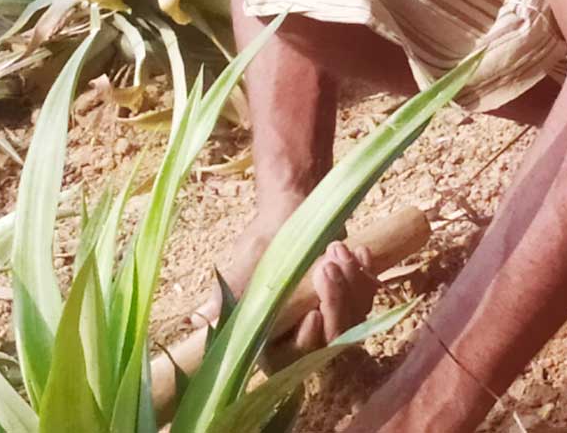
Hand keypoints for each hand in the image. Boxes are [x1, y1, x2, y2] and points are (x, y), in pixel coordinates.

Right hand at [198, 226, 377, 363]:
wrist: (294, 209)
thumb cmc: (266, 235)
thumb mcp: (249, 258)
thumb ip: (233, 289)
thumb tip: (200, 319)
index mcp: (270, 334)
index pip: (289, 356)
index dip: (305, 341)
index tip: (314, 315)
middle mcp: (302, 333)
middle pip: (328, 340)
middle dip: (334, 303)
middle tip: (328, 266)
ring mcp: (331, 318)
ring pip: (353, 320)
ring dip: (350, 285)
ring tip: (337, 249)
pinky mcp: (351, 300)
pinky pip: (366, 299)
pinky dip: (364, 275)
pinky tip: (358, 251)